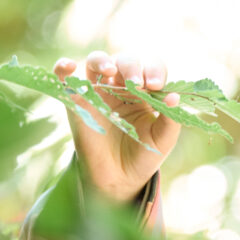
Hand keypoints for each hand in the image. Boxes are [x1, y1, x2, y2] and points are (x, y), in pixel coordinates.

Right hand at [54, 51, 181, 201]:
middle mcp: (122, 86)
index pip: (151, 68)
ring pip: (96, 62)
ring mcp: (98, 92)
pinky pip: (66, 79)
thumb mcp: (163, 138)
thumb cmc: (144, 153)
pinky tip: (69, 67)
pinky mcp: (76, 102)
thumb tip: (175, 97)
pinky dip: (63, 68)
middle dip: (132, 67)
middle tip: (137, 84)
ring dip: (102, 61)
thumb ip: (171, 119)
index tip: (156, 86)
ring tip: (110, 71)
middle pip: (125, 62)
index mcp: (146, 91)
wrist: (120, 178)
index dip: (154, 71)